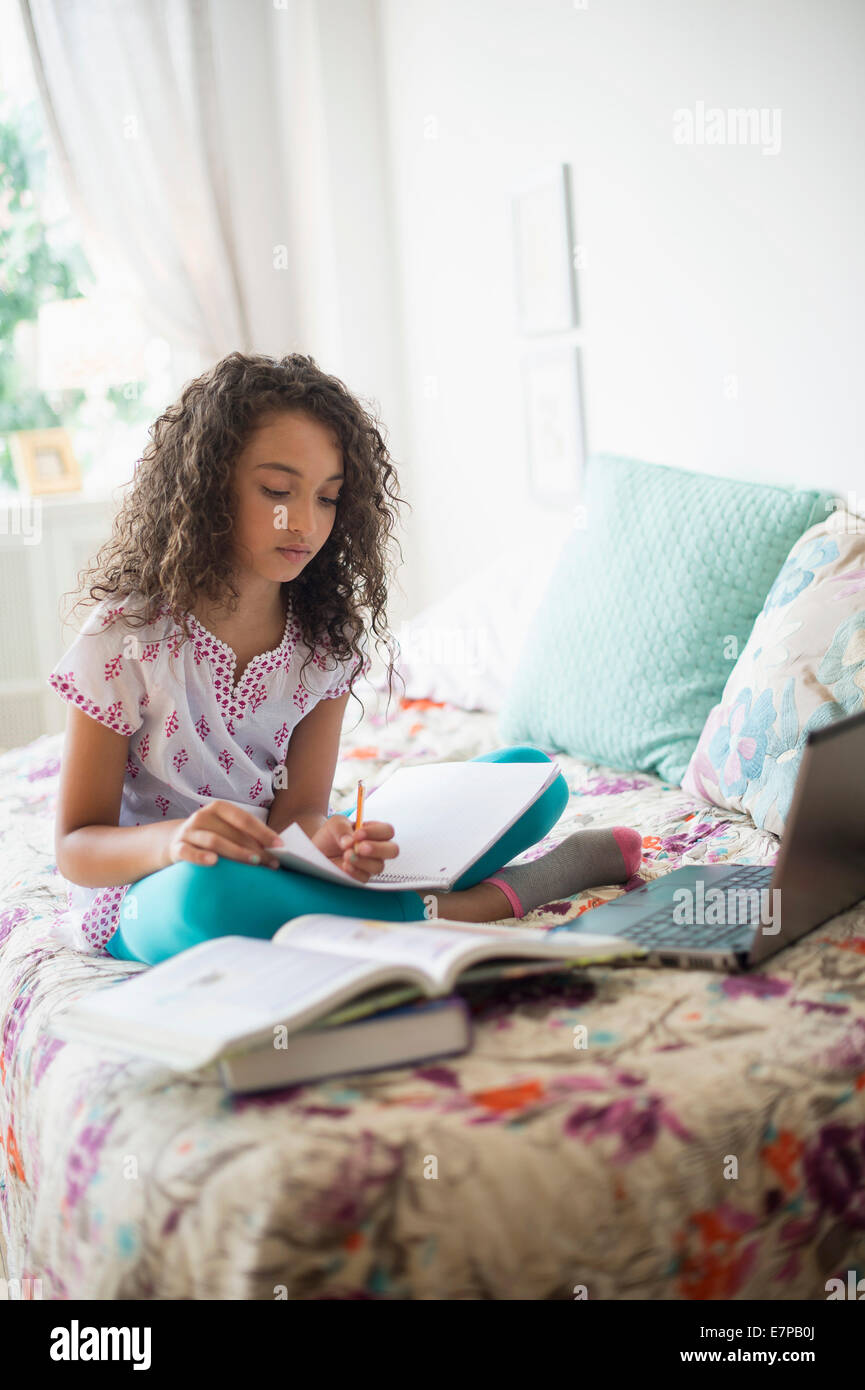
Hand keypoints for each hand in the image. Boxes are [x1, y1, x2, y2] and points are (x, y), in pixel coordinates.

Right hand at [164, 801, 283, 869]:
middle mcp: (203, 816)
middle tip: (272, 862)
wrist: (175, 842)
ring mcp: (189, 832)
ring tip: (255, 862)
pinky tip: (214, 862)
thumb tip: (276, 849)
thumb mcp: (226, 829)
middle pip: (233, 833)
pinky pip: (188, 852)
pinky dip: (201, 857)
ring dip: (237, 852)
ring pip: (215, 841)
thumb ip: (247, 835)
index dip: (263, 832)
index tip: (280, 846)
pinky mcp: (177, 847)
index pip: (244, 819)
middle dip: (255, 848)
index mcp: (219, 808)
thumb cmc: (211, 836)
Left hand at [311, 816, 399, 884]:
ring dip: (362, 861)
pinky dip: (354, 872)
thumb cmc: (331, 835)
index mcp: (375, 832)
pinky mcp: (361, 877)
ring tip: (346, 856)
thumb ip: (342, 828)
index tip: (357, 834)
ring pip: (379, 866)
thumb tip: (349, 842)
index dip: (375, 832)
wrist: (318, 850)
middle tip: (359, 848)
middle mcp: (377, 849)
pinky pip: (365, 878)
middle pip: (393, 850)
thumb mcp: (335, 824)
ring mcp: (371, 864)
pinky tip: (344, 866)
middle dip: (377, 849)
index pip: (387, 831)